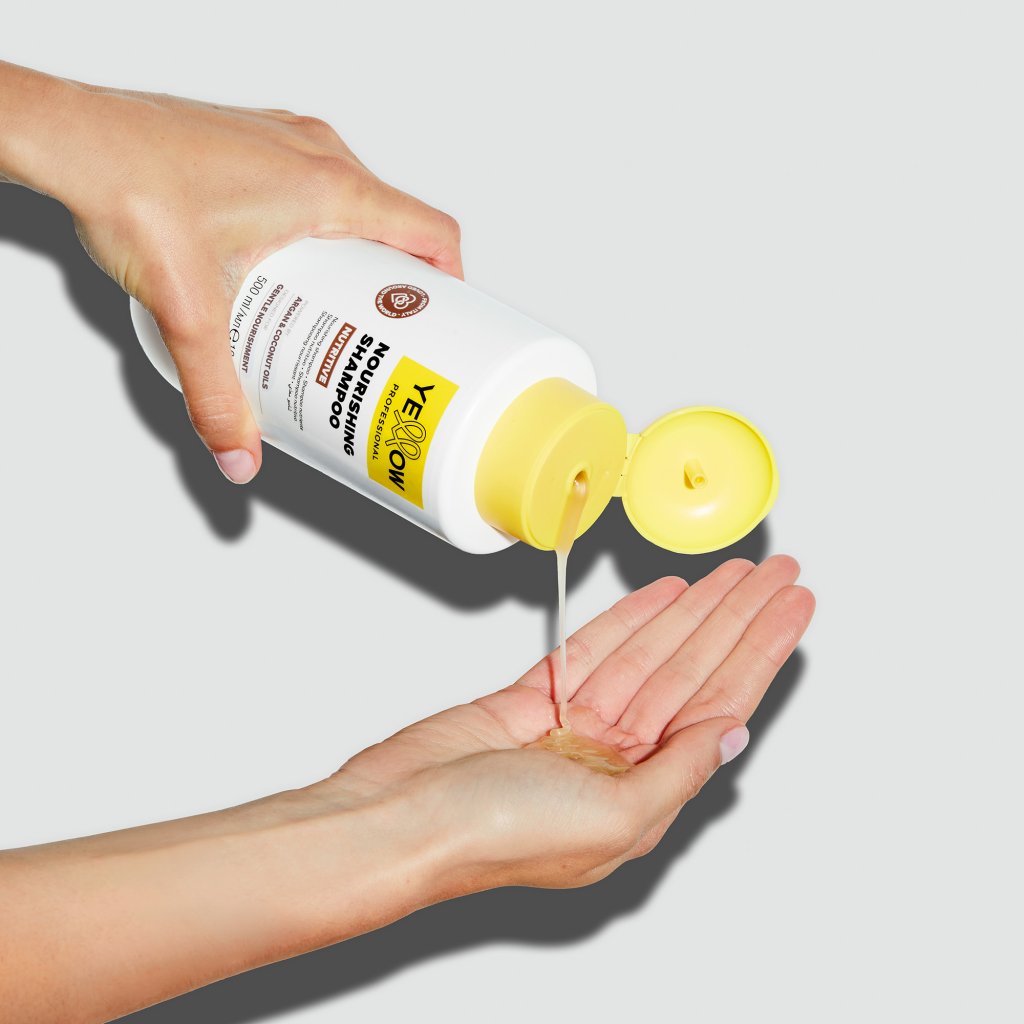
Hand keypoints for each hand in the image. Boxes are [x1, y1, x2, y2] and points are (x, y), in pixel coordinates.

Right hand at [0, 557, 811, 1020]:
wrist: (396, 820)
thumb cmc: (490, 836)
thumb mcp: (613, 816)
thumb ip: (677, 771)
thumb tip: (733, 736)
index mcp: (641, 795)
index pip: (719, 705)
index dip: (760, 651)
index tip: (791, 608)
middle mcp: (614, 761)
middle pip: (691, 669)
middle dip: (736, 617)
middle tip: (776, 573)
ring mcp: (573, 727)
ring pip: (648, 652)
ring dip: (692, 610)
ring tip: (732, 573)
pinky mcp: (530, 700)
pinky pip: (592, 649)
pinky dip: (628, 619)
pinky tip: (663, 596)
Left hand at [1, 62, 460, 482]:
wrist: (69, 136)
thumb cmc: (127, 185)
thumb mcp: (188, 310)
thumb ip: (218, 393)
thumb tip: (240, 451)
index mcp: (328, 187)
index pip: (431, 232)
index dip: (454, 284)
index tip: (449, 325)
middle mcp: (317, 154)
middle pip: (399, 224)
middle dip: (400, 283)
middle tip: (382, 334)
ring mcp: (288, 143)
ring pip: (359, 203)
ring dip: (360, 255)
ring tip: (336, 307)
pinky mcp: (259, 145)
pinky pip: (320, 187)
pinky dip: (325, 229)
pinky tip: (289, 267)